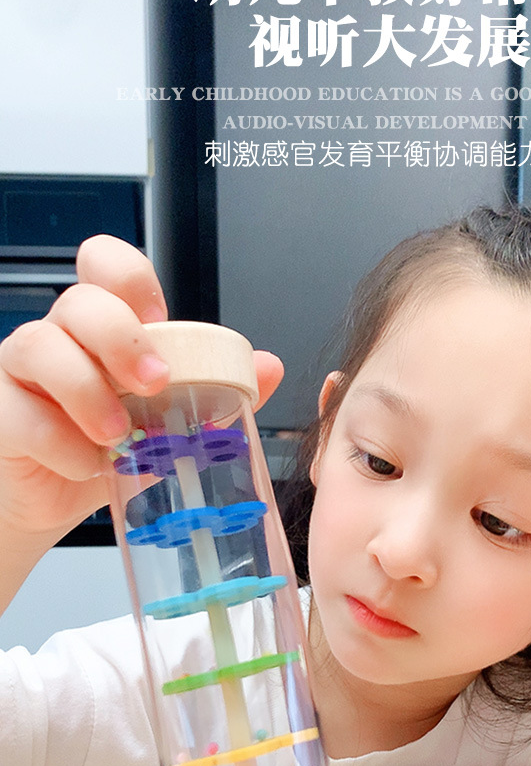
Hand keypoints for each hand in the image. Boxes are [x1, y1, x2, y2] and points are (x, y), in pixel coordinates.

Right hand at [0, 235, 283, 545]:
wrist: (52, 502)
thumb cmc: (104, 449)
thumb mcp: (164, 422)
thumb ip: (214, 393)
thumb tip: (269, 366)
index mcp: (102, 326)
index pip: (104, 263)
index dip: (130, 278)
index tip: (160, 320)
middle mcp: (58, 336)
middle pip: (79, 301)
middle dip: (122, 339)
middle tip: (155, 384)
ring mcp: (20, 371)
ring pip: (38, 345)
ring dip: (87, 390)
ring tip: (118, 436)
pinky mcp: (0, 414)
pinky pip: (20, 412)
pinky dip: (61, 443)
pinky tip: (87, 466)